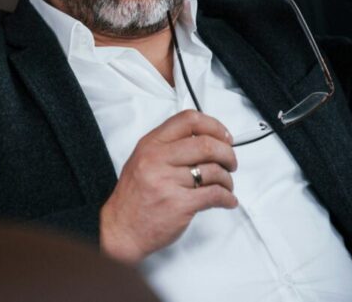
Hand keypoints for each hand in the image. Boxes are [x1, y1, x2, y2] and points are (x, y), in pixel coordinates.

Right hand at [99, 110, 237, 263]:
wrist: (120, 230)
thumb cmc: (134, 197)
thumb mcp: (142, 159)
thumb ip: (169, 145)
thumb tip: (207, 139)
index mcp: (151, 144)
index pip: (189, 120)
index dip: (214, 126)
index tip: (224, 137)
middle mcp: (158, 159)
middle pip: (207, 144)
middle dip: (227, 153)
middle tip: (231, 163)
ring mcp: (168, 182)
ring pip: (213, 170)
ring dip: (227, 179)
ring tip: (227, 185)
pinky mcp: (179, 204)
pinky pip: (214, 195)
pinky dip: (227, 197)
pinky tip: (227, 200)